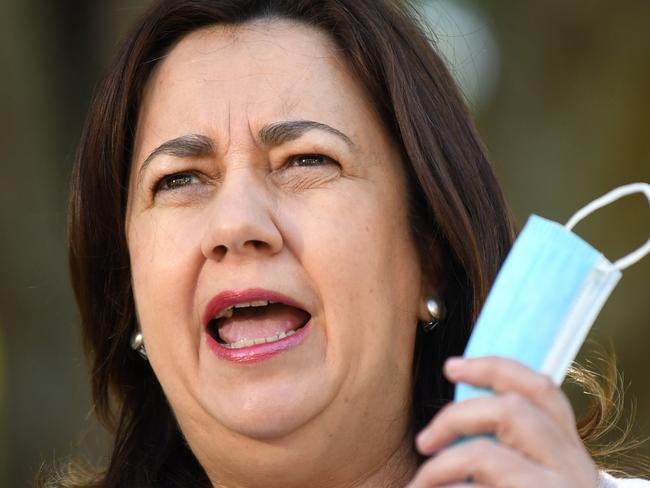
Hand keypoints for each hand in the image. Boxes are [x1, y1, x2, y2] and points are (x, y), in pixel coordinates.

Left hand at [407, 356, 598, 487]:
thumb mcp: (531, 471)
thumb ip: (506, 445)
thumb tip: (455, 418)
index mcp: (567, 448)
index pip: (541, 389)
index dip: (496, 368)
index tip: (452, 366)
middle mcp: (572, 466)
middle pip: (512, 409)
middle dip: (456, 415)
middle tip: (424, 439)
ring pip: (486, 454)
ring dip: (442, 465)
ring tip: (421, 483)